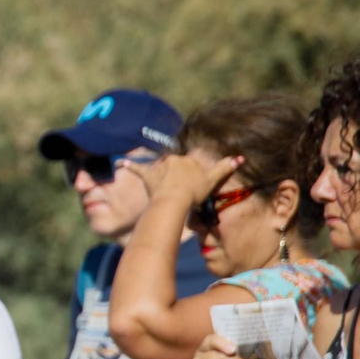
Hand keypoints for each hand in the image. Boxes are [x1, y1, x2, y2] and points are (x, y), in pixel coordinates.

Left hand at [126, 153, 241, 203]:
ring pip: (160, 169)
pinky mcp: (148, 175)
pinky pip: (136, 168)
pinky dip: (128, 166)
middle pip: (175, 166)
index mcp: (187, 160)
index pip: (190, 165)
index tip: (192, 187)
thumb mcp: (212, 181)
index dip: (191, 177)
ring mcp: (159, 167)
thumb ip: (224, 168)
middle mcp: (172, 159)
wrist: (174, 201)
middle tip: (179, 191)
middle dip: (176, 176)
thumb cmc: (194, 192)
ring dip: (159, 174)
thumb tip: (239, 158)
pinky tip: (120, 163)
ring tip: (162, 188)